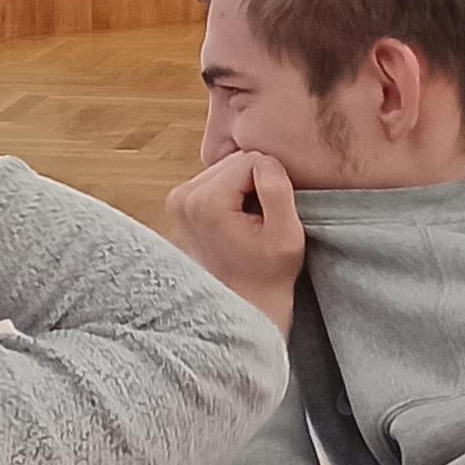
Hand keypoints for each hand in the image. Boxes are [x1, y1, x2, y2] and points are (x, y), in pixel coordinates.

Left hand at [164, 150, 305, 330]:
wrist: (242, 305)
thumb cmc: (267, 275)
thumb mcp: (286, 234)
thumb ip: (277, 189)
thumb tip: (266, 160)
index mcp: (205, 201)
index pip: (252, 159)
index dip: (271, 183)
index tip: (270, 216)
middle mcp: (183, 196)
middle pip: (235, 160)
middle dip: (254, 183)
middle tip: (260, 220)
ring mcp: (177, 200)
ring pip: (226, 167)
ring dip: (243, 188)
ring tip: (248, 222)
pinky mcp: (179, 204)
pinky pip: (216, 180)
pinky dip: (231, 194)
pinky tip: (236, 221)